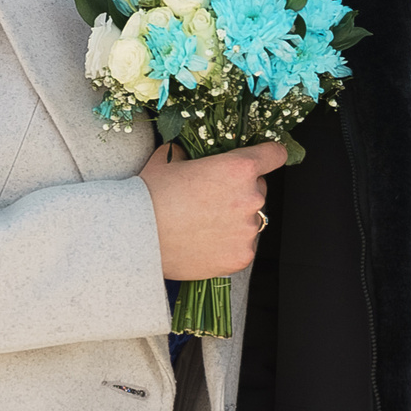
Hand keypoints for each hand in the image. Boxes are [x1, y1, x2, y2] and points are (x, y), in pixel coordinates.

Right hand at [140, 142, 285, 280]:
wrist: (136, 237)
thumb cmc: (149, 196)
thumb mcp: (167, 160)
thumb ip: (188, 154)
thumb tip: (189, 156)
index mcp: (237, 168)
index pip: (274, 155)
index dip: (268, 155)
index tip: (265, 159)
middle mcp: (250, 198)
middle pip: (259, 189)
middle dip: (240, 192)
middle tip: (211, 200)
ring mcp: (248, 231)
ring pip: (251, 220)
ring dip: (235, 220)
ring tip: (202, 225)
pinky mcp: (241, 257)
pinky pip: (242, 246)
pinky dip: (228, 245)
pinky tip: (204, 243)